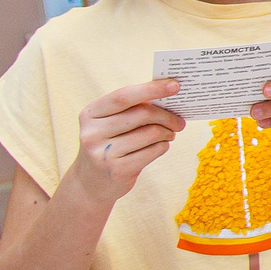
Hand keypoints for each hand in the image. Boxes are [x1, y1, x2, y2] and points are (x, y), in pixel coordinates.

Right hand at [69, 80, 182, 200]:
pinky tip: (161, 146)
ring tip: (170, 134)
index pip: (124, 96)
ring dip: (167, 132)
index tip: (175, 85)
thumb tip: (168, 94)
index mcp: (90, 114)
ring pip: (151, 133)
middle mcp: (92, 132)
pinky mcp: (118, 170)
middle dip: (166, 115)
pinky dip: (163, 146)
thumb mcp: (110, 125)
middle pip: (141, 114)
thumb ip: (133, 109)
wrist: (90, 184)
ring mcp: (104, 153)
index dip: (151, 89)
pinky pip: (153, 151)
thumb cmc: (110, 145)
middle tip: (179, 121)